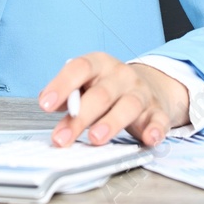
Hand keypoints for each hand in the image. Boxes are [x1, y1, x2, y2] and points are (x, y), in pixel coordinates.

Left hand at [38, 52, 189, 147]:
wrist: (148, 86)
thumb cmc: (107, 88)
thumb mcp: (86, 84)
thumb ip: (69, 94)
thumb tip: (49, 102)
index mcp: (100, 65)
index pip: (80, 68)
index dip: (61, 85)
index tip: (45, 104)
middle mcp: (121, 76)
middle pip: (101, 94)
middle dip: (80, 117)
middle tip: (62, 137)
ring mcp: (141, 93)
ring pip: (128, 106)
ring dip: (111, 122)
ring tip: (95, 138)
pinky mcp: (157, 111)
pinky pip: (158, 119)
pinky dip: (155, 129)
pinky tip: (149, 138)